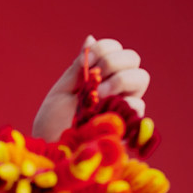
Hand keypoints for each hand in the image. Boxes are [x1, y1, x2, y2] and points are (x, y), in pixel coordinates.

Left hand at [32, 35, 150, 140]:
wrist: (52, 154)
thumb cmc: (52, 125)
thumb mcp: (62, 91)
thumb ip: (78, 67)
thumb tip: (90, 38)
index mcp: (98, 77)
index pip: (114, 48)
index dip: (104, 50)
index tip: (85, 65)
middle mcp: (115, 89)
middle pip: (133, 58)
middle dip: (114, 62)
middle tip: (94, 79)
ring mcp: (124, 106)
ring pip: (141, 77)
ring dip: (119, 81)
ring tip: (98, 97)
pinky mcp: (130, 126)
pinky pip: (138, 105)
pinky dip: (121, 104)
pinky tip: (103, 114)